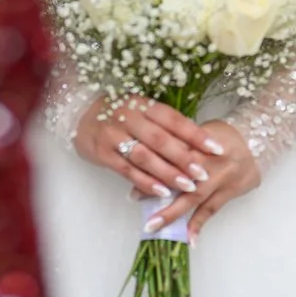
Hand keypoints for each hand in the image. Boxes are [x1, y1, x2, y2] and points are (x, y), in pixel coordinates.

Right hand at [74, 96, 219, 202]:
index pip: (173, 119)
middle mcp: (128, 117)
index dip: (196, 134)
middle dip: (184, 158)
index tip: (217, 148)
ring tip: (187, 186)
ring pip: (145, 156)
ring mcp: (114, 135)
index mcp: (142, 104)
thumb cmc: (118, 114)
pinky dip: (146, 182)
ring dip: (167, 173)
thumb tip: (196, 141)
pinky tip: (162, 192)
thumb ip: (162, 124)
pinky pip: (127, 170)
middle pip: (160, 139)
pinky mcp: (102, 153)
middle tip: (203, 174)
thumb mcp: (140, 110)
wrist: (79, 115)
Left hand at [145, 120, 258, 242]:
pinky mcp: (231, 191)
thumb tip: (152, 158)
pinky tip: (190, 239)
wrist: (258, 140)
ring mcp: (220, 178)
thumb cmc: (223, 134)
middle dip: (156, 188)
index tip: (132, 171)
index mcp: (197, 140)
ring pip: (193, 196)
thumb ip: (179, 143)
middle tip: (134, 199)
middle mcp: (208, 160)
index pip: (170, 151)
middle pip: (179, 175)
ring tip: (154, 226)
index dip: (151, 163)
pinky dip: (200, 224)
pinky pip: (212, 210)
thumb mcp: (199, 130)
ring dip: (173, 212)